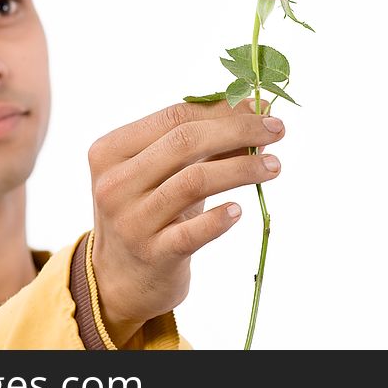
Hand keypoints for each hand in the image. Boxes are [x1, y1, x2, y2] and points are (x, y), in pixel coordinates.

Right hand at [87, 97, 284, 346]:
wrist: (119, 279)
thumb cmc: (147, 213)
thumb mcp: (162, 174)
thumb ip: (202, 142)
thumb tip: (254, 108)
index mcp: (110, 151)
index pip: (173, 117)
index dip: (222, 110)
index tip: (261, 108)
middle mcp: (114, 183)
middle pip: (184, 142)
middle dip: (238, 130)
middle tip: (277, 129)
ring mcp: (131, 221)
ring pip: (194, 181)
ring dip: (242, 168)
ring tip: (273, 166)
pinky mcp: (153, 254)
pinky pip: (194, 232)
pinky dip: (220, 218)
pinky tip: (239, 210)